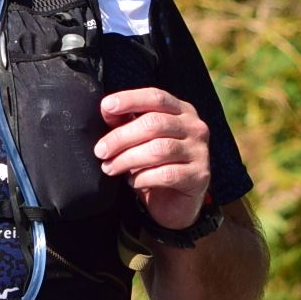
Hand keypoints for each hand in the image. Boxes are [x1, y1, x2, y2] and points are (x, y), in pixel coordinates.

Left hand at [93, 87, 212, 231]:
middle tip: (101, 151)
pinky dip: (143, 178)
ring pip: (158, 149)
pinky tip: (133, 181)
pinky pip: (166, 174)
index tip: (106, 106)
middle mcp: (195, 127)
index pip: (156, 97)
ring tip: (110, 168)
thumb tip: (107, 109)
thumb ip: (127, 122)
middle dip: (121, 137)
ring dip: (127, 159)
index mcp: (181, 111)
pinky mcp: (199, 176)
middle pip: (154, 124)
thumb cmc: (155, 165)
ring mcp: (200, 151)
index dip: (130, 99)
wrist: (175, 202)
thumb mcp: (140, 140)